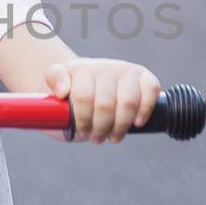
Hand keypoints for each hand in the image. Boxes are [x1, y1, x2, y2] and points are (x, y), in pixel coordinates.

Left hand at [44, 59, 161, 143]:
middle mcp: (106, 66)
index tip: (80, 131)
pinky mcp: (144, 77)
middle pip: (105, 105)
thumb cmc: (71, 92)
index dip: (82, 120)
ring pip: (128, 103)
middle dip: (100, 127)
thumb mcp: (53, 86)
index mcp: (83, 68)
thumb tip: (63, 91)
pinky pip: (151, 90)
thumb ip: (53, 80)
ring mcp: (126, 70)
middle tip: (96, 138)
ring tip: (112, 137)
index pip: (83, 97)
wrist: (89, 86)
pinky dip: (146, 109)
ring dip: (120, 126)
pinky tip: (137, 123)